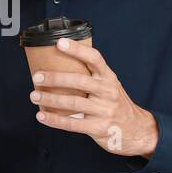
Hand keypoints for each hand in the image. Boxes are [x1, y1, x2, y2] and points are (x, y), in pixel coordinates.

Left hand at [30, 38, 159, 157]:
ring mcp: (104, 110)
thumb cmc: (116, 104)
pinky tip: (42, 116)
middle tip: (37, 77)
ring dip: (50, 99)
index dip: (77, 50)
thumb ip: (91, 77)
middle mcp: (107, 92)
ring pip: (73, 103)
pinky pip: (72, 124)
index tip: (60, 43)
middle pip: (79, 81)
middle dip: (55, 78)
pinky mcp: (99, 128)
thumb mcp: (109, 86)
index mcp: (109, 78)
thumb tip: (59, 66)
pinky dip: (54, 120)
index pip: (94, 58)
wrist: (136, 129)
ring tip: (34, 96)